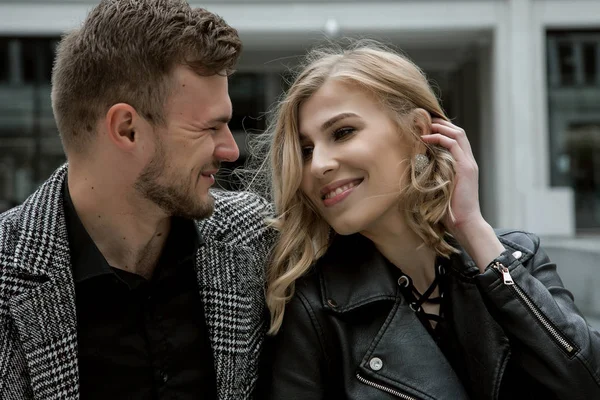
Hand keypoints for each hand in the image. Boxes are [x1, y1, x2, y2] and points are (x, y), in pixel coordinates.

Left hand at [421, 119, 503, 270]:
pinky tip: (426, 138)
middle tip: (425, 119)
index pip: (457, 139)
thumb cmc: (449, 210)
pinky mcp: (466, 168)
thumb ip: (433, 175)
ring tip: (425, 124)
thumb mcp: (440, 187)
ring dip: (440, 127)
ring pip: (458, 135)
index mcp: (464, 165)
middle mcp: (468, 161)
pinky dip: (439, 138)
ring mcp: (468, 163)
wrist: (464, 222)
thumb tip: (416, 168)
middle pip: (459, 132)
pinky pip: (453, 145)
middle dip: (442, 123)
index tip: (427, 125)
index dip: (443, 129)